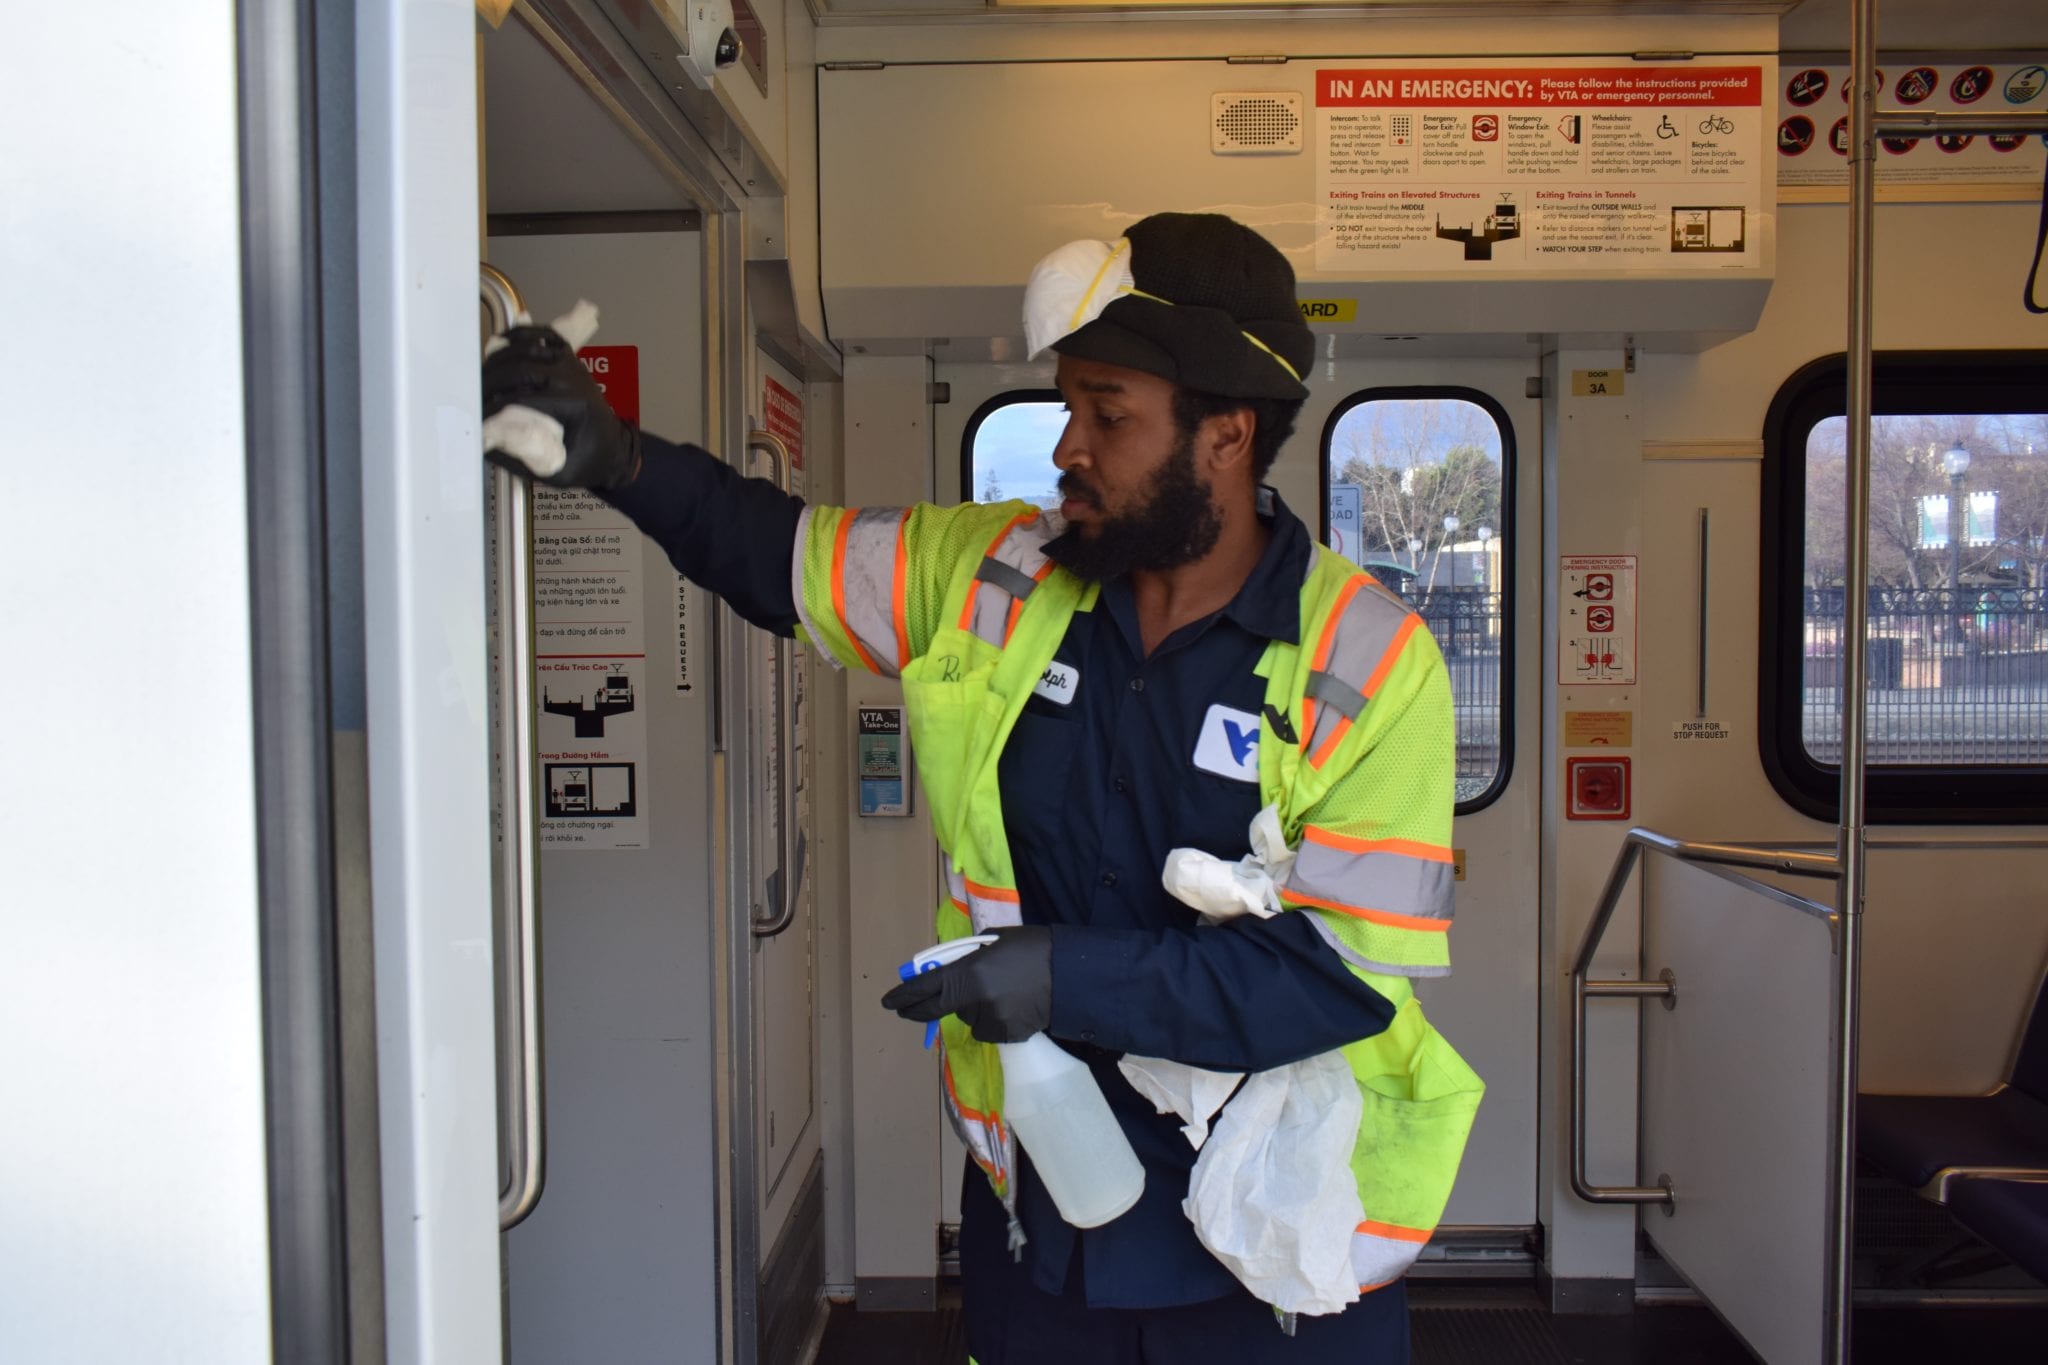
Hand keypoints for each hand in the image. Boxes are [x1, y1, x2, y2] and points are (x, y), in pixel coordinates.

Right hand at [482, 323, 639, 489]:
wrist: (611, 448)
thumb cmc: (586, 461)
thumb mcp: (558, 471)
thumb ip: (523, 455)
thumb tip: (485, 436)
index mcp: (573, 405)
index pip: (520, 399)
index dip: (491, 408)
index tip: (475, 419)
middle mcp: (572, 377)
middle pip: (518, 369)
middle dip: (489, 383)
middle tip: (471, 399)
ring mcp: (570, 363)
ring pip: (524, 348)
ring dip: (497, 361)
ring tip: (480, 380)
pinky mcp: (566, 357)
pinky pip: (541, 334)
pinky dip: (519, 336)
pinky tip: (501, 345)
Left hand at [882, 926, 1052, 1043]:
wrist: (1071, 974)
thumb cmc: (1032, 948)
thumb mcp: (994, 941)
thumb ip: (967, 957)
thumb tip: (948, 970)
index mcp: (970, 972)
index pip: (926, 987)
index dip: (904, 995)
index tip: (888, 1002)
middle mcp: (975, 1000)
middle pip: (938, 1009)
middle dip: (919, 1009)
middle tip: (910, 1008)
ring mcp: (991, 1021)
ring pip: (968, 1017)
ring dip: (973, 1007)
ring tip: (1000, 992)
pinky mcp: (1006, 1036)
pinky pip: (988, 1028)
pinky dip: (993, 1020)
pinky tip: (1012, 1006)